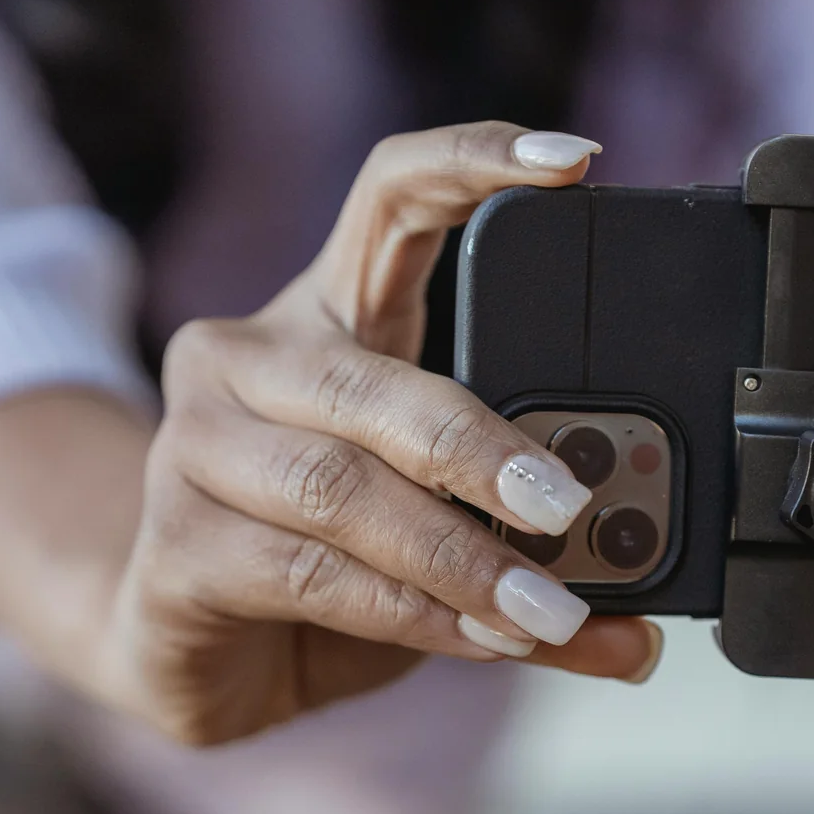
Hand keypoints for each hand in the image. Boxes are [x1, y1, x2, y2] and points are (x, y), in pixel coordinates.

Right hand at [0, 124, 660, 747]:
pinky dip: (410, 614)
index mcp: (329, 314)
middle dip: (481, 448)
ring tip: (546, 610)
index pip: (390, 196)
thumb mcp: (440, 535)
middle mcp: (246, 358)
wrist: (194, 651)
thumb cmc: (329, 564)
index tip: (573, 162)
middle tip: (570, 506)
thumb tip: (639, 613)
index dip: (473, 162)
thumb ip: (527, 552)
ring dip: (457, 559)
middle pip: (370, 380)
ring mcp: (193, 447)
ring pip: (336, 487)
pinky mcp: (174, 548)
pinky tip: (475, 638)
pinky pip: (308, 574)